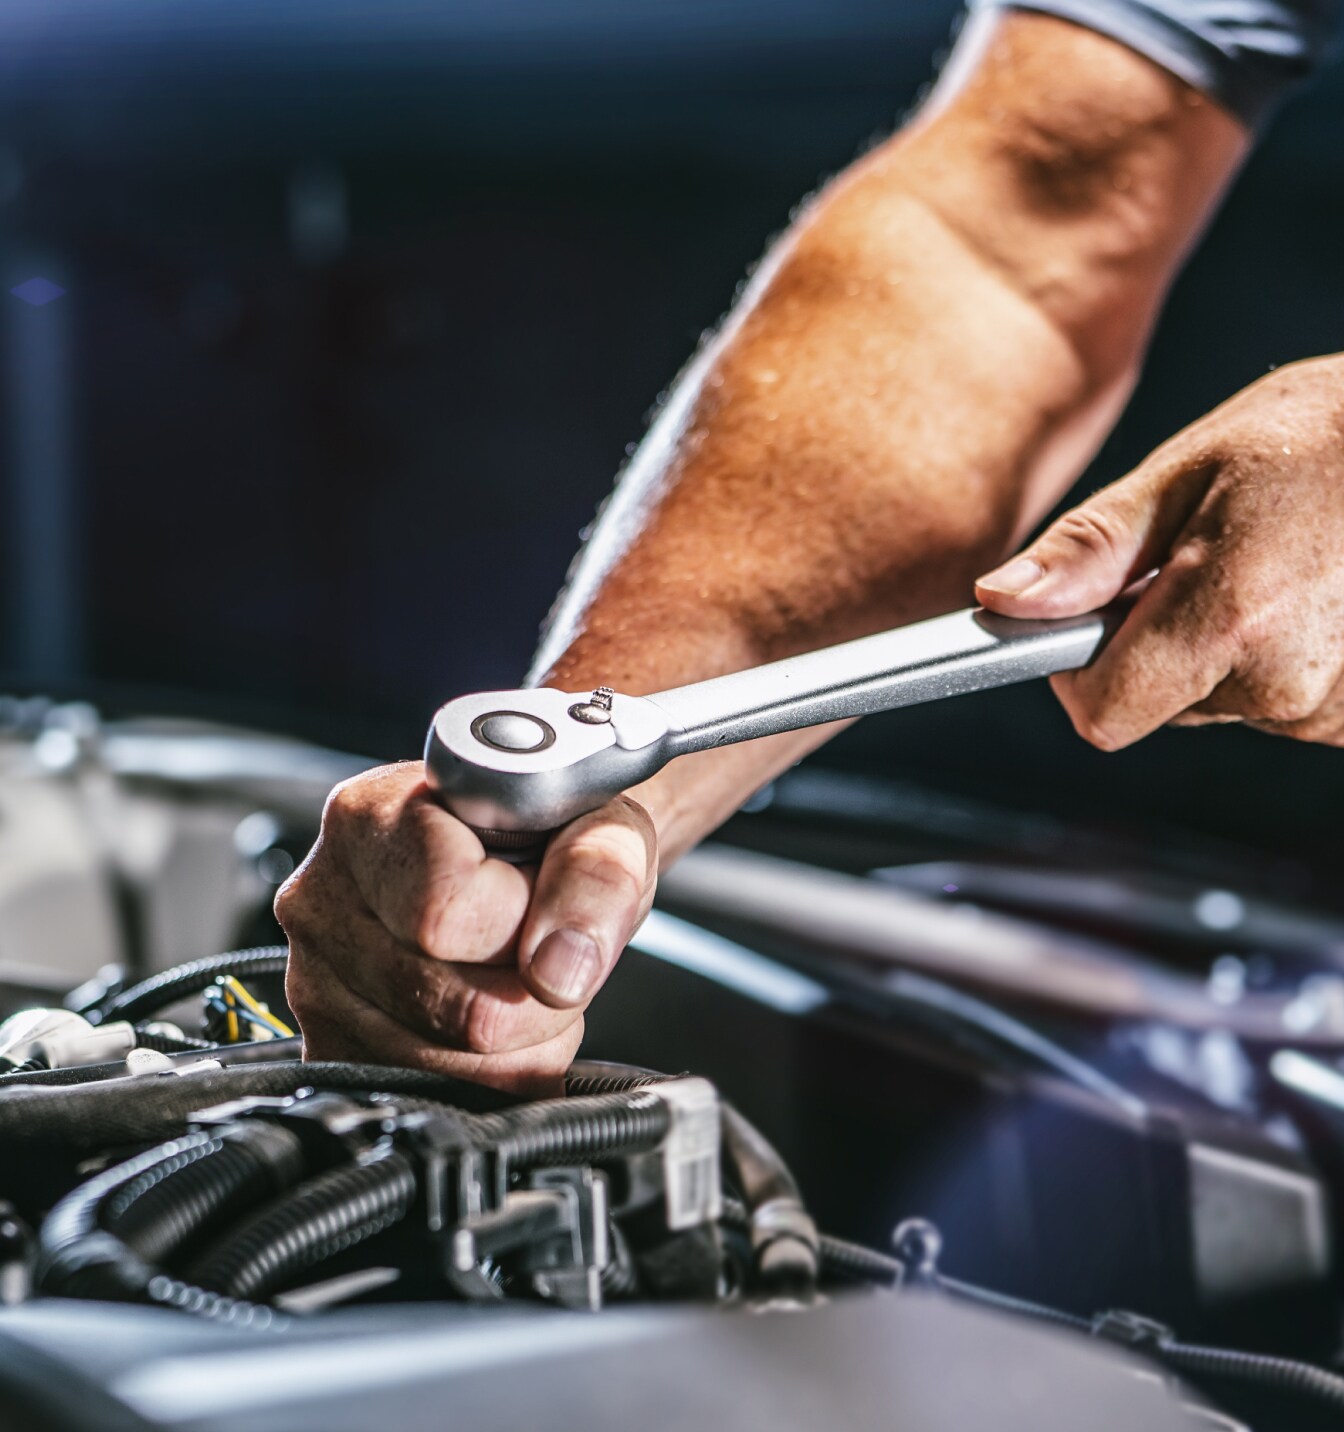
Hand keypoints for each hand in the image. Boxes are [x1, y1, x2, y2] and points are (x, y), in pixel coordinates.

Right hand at [275, 762, 656, 1093]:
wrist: (533, 839)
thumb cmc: (555, 826)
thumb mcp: (601, 820)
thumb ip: (595, 876)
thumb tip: (558, 972)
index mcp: (369, 819)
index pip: (444, 915)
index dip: (527, 922)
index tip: (548, 893)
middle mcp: (322, 900)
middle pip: (452, 1009)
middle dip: (537, 996)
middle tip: (549, 943)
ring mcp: (317, 982)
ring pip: (446, 1070)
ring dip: (521, 1043)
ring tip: (522, 972)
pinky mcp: (331, 1046)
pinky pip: (429, 1096)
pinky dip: (490, 1073)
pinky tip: (495, 1007)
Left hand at [975, 355, 1343, 748]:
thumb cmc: (1323, 435)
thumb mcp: (1187, 472)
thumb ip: (1089, 551)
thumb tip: (1005, 601)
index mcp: (1228, 619)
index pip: (1103, 714)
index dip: (1080, 671)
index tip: (1093, 621)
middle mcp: (1288, 682)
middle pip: (1162, 706)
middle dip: (1163, 643)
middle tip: (1212, 561)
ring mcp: (1338, 708)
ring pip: (1228, 702)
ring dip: (1231, 647)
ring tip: (1280, 567)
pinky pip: (1288, 705)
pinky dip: (1286, 658)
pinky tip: (1317, 595)